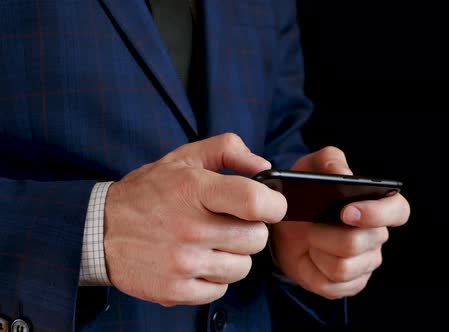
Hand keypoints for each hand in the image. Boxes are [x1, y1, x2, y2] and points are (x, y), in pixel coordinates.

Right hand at [104, 133, 286, 305]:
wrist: (99, 230)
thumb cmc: (149, 192)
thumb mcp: (184, 158)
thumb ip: (228, 150)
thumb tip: (264, 168)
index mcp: (194, 189)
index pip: (254, 201)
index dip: (274, 204)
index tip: (271, 205)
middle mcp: (189, 228)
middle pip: (257, 239)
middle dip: (250, 230)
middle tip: (228, 223)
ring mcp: (182, 263)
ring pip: (243, 267)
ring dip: (233, 255)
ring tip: (209, 242)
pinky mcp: (174, 291)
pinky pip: (220, 289)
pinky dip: (213, 277)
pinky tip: (196, 261)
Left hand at [270, 147, 409, 298]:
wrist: (283, 225)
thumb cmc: (306, 192)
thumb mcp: (311, 167)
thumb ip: (330, 161)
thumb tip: (343, 174)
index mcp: (377, 205)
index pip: (398, 211)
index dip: (377, 213)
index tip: (347, 211)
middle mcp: (377, 236)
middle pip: (358, 242)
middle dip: (327, 234)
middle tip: (311, 224)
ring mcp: (365, 263)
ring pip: (343, 267)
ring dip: (317, 252)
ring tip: (309, 240)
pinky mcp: (349, 284)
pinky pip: (331, 286)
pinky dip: (312, 272)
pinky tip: (308, 258)